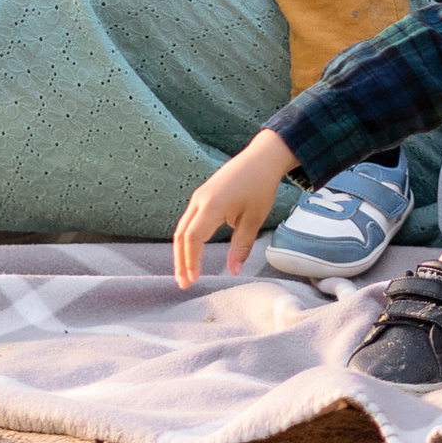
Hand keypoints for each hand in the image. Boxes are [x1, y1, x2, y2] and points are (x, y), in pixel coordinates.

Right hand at [173, 129, 297, 285]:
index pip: (193, 238)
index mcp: (212, 205)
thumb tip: (234, 271)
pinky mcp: (202, 195)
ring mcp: (199, 196)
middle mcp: (200, 200)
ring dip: (181, 251)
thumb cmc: (260, 186)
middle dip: (180, 261)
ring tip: (184, 273)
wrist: (261, 158)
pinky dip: (186, 239)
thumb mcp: (254, 218)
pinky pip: (188, 220)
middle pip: (181, 235)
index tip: (194, 279)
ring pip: (182, 228)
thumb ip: (241, 246)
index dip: (191, 260)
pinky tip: (191, 253)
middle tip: (183, 284)